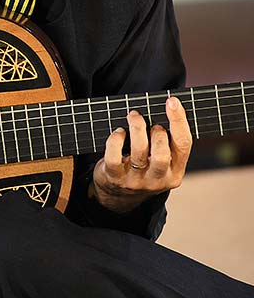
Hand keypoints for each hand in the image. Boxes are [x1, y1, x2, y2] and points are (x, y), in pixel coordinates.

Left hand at [90, 96, 192, 211]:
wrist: (118, 196)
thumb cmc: (142, 168)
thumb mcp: (160, 160)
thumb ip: (166, 142)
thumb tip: (167, 107)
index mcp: (175, 172)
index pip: (183, 145)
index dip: (179, 120)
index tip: (172, 101)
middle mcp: (158, 180)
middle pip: (162, 153)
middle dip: (156, 131)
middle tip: (148, 120)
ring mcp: (136, 181)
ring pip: (139, 152)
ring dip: (137, 128)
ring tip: (133, 116)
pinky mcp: (116, 179)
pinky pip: (115, 156)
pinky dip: (116, 140)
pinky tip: (119, 132)